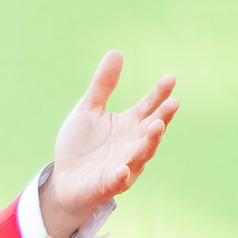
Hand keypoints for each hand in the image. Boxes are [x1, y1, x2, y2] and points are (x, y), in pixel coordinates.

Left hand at [43, 51, 178, 237]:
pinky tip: (121, 169)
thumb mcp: (88, 110)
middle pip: (152, 129)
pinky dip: (121, 175)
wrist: (64, 179)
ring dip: (149, 141)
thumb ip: (102, 86)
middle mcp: (133, 143)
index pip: (149, 106)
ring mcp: (125, 164)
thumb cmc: (80, 145)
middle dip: (163, 116)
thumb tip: (116, 52)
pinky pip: (118, 180)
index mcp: (130, 124)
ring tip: (156, 126)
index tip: (170, 78)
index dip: (160, 93)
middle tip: (173, 102)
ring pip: (141, 154)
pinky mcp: (109, 185)